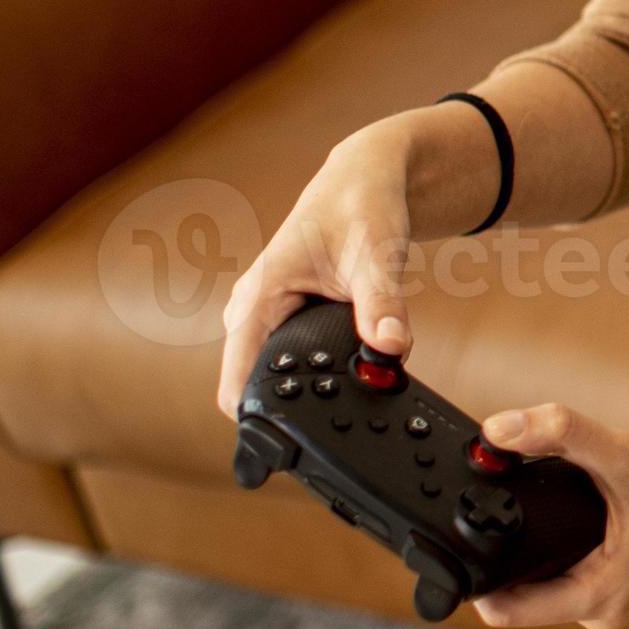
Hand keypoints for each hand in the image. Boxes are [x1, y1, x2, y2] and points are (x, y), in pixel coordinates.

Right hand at [216, 123, 421, 418]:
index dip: (259, 423)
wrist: (367, 178)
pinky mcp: (284, 318)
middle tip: (347, 423)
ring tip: (355, 399)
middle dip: (296, 410)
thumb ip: (383, 302)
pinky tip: (353, 379)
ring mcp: (264, 316)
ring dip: (311, 391)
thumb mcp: (377, 252)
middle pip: (256, 387)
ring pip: (276, 374)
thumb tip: (393, 349)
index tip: (296, 449)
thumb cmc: (362, 205)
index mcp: (256, 299)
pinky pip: (291, 360)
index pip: (235, 385)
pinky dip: (319, 372)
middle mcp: (250, 312)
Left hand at [465, 406, 628, 628]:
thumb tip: (497, 428)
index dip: (475, 572)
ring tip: (547, 501)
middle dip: (508, 548)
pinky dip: (557, 541)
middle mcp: (604, 612)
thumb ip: (559, 434)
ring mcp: (612, 602)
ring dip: (534, 543)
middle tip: (511, 501)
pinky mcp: (619, 584)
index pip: (506, 609)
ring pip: (543, 579)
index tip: (462, 531)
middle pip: (521, 591)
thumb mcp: (624, 452)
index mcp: (601, 600)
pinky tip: (568, 511)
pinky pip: (565, 572)